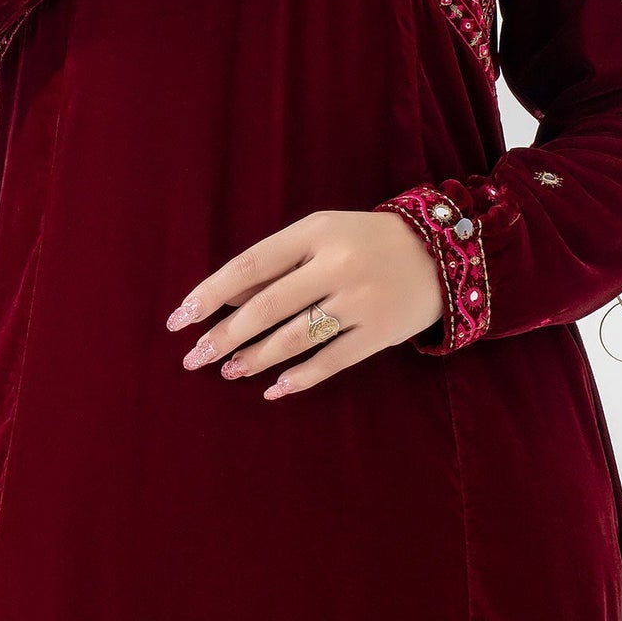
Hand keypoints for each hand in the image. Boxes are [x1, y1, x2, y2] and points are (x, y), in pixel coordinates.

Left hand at [165, 209, 446, 398]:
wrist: (442, 251)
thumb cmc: (365, 241)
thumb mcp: (321, 234)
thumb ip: (277, 263)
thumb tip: (224, 301)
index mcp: (315, 232)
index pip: (249, 265)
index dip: (210, 293)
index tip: (179, 318)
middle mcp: (336, 264)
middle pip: (266, 306)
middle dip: (224, 335)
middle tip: (194, 358)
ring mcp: (360, 300)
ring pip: (294, 337)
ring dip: (255, 358)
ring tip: (228, 371)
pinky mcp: (381, 331)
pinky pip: (331, 360)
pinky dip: (299, 378)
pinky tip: (273, 388)